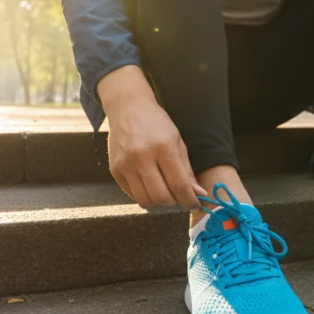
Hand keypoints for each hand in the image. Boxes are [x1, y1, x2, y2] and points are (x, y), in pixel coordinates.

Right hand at [100, 65, 205, 209]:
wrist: (127, 108)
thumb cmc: (156, 123)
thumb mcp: (177, 141)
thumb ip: (186, 170)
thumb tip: (198, 193)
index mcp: (163, 147)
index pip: (178, 184)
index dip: (189, 199)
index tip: (195, 205)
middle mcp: (142, 156)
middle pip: (161, 196)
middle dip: (173, 201)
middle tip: (177, 194)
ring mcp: (125, 164)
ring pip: (145, 200)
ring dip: (158, 201)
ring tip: (163, 188)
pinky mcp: (114, 170)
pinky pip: (132, 194)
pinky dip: (144, 194)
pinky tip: (148, 182)